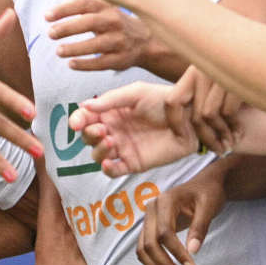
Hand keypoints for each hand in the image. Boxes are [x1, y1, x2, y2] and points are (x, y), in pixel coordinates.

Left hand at [51, 0, 180, 78]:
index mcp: (107, 7)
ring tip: (58, 51)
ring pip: (97, 45)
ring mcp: (119, 41)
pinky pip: (102, 62)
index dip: (64, 9)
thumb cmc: (115, 22)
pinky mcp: (121, 59)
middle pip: (90, 22)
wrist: (145, 41)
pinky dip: (86, 64)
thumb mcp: (104, 6)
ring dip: (75, 48)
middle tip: (50, 33)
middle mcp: (114, 22)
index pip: (84, 4)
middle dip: (68, 28)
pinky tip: (71, 64)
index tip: (47, 16)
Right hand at [69, 80, 199, 175]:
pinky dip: (107, 169)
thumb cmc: (164, 100)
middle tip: (102, 130)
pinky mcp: (134, 163)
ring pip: (97, 154)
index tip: (76, 122)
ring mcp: (122, 148)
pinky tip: (108, 162)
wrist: (189, 117)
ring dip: (98, 149)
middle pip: (88, 137)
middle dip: (89, 134)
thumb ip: (111, 100)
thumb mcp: (136, 93)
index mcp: (110, 112)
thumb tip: (85, 106)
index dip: (77, 120)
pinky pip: (114, 171)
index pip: (86, 118)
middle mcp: (113, 130)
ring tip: (110, 140)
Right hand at [136, 163, 227, 264]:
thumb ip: (200, 227)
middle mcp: (151, 209)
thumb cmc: (208, 193)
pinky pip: (145, 251)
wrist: (204, 186)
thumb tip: (193, 252)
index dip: (177, 253)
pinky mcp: (149, 229)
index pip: (164, 233)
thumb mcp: (209, 207)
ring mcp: (147, 219)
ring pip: (143, 251)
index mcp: (165, 201)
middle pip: (149, 244)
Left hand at [179, 68, 243, 154]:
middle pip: (194, 113)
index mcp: (194, 70)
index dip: (175, 124)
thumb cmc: (244, 81)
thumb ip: (202, 100)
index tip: (185, 139)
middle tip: (219, 150)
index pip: (172, 102)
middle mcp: (202, 68)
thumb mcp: (219, 85)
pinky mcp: (234, 80)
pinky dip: (234, 125)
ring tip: (232, 140)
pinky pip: (227, 112)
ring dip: (221, 133)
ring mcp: (218, 73)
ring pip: (208, 115)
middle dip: (207, 138)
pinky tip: (240, 130)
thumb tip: (184, 130)